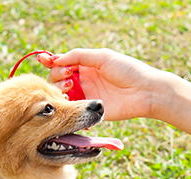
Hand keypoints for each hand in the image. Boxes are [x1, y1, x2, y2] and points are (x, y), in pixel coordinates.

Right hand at [37, 48, 168, 120]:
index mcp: (86, 65)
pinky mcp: (90, 111)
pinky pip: (72, 109)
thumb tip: (55, 59)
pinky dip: (66, 104)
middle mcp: (83, 80)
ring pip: (61, 94)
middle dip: (57, 75)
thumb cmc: (127, 70)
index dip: (51, 61)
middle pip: (58, 78)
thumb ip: (78, 56)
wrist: (145, 92)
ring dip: (59, 89)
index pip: (62, 62)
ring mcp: (86, 96)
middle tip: (68, 76)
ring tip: (70, 86)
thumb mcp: (102, 57)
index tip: (44, 60)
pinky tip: (70, 100)